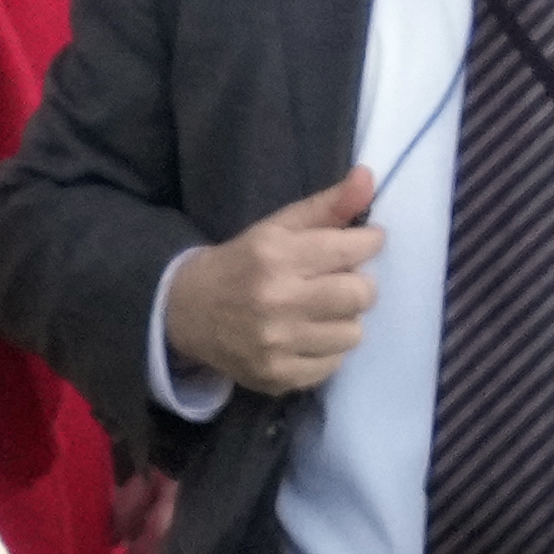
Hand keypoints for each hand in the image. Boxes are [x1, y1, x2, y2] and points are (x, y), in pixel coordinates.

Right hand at [162, 168, 381, 394]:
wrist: (184, 314)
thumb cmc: (240, 265)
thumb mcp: (277, 228)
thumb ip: (327, 206)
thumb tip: (369, 177)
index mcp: (277, 257)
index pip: (356, 248)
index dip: (367, 244)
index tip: (359, 245)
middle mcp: (277, 302)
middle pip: (361, 295)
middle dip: (356, 285)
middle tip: (335, 283)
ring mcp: (277, 345)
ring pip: (352, 333)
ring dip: (342, 321)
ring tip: (318, 314)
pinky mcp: (276, 376)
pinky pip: (332, 365)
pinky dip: (325, 351)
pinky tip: (304, 338)